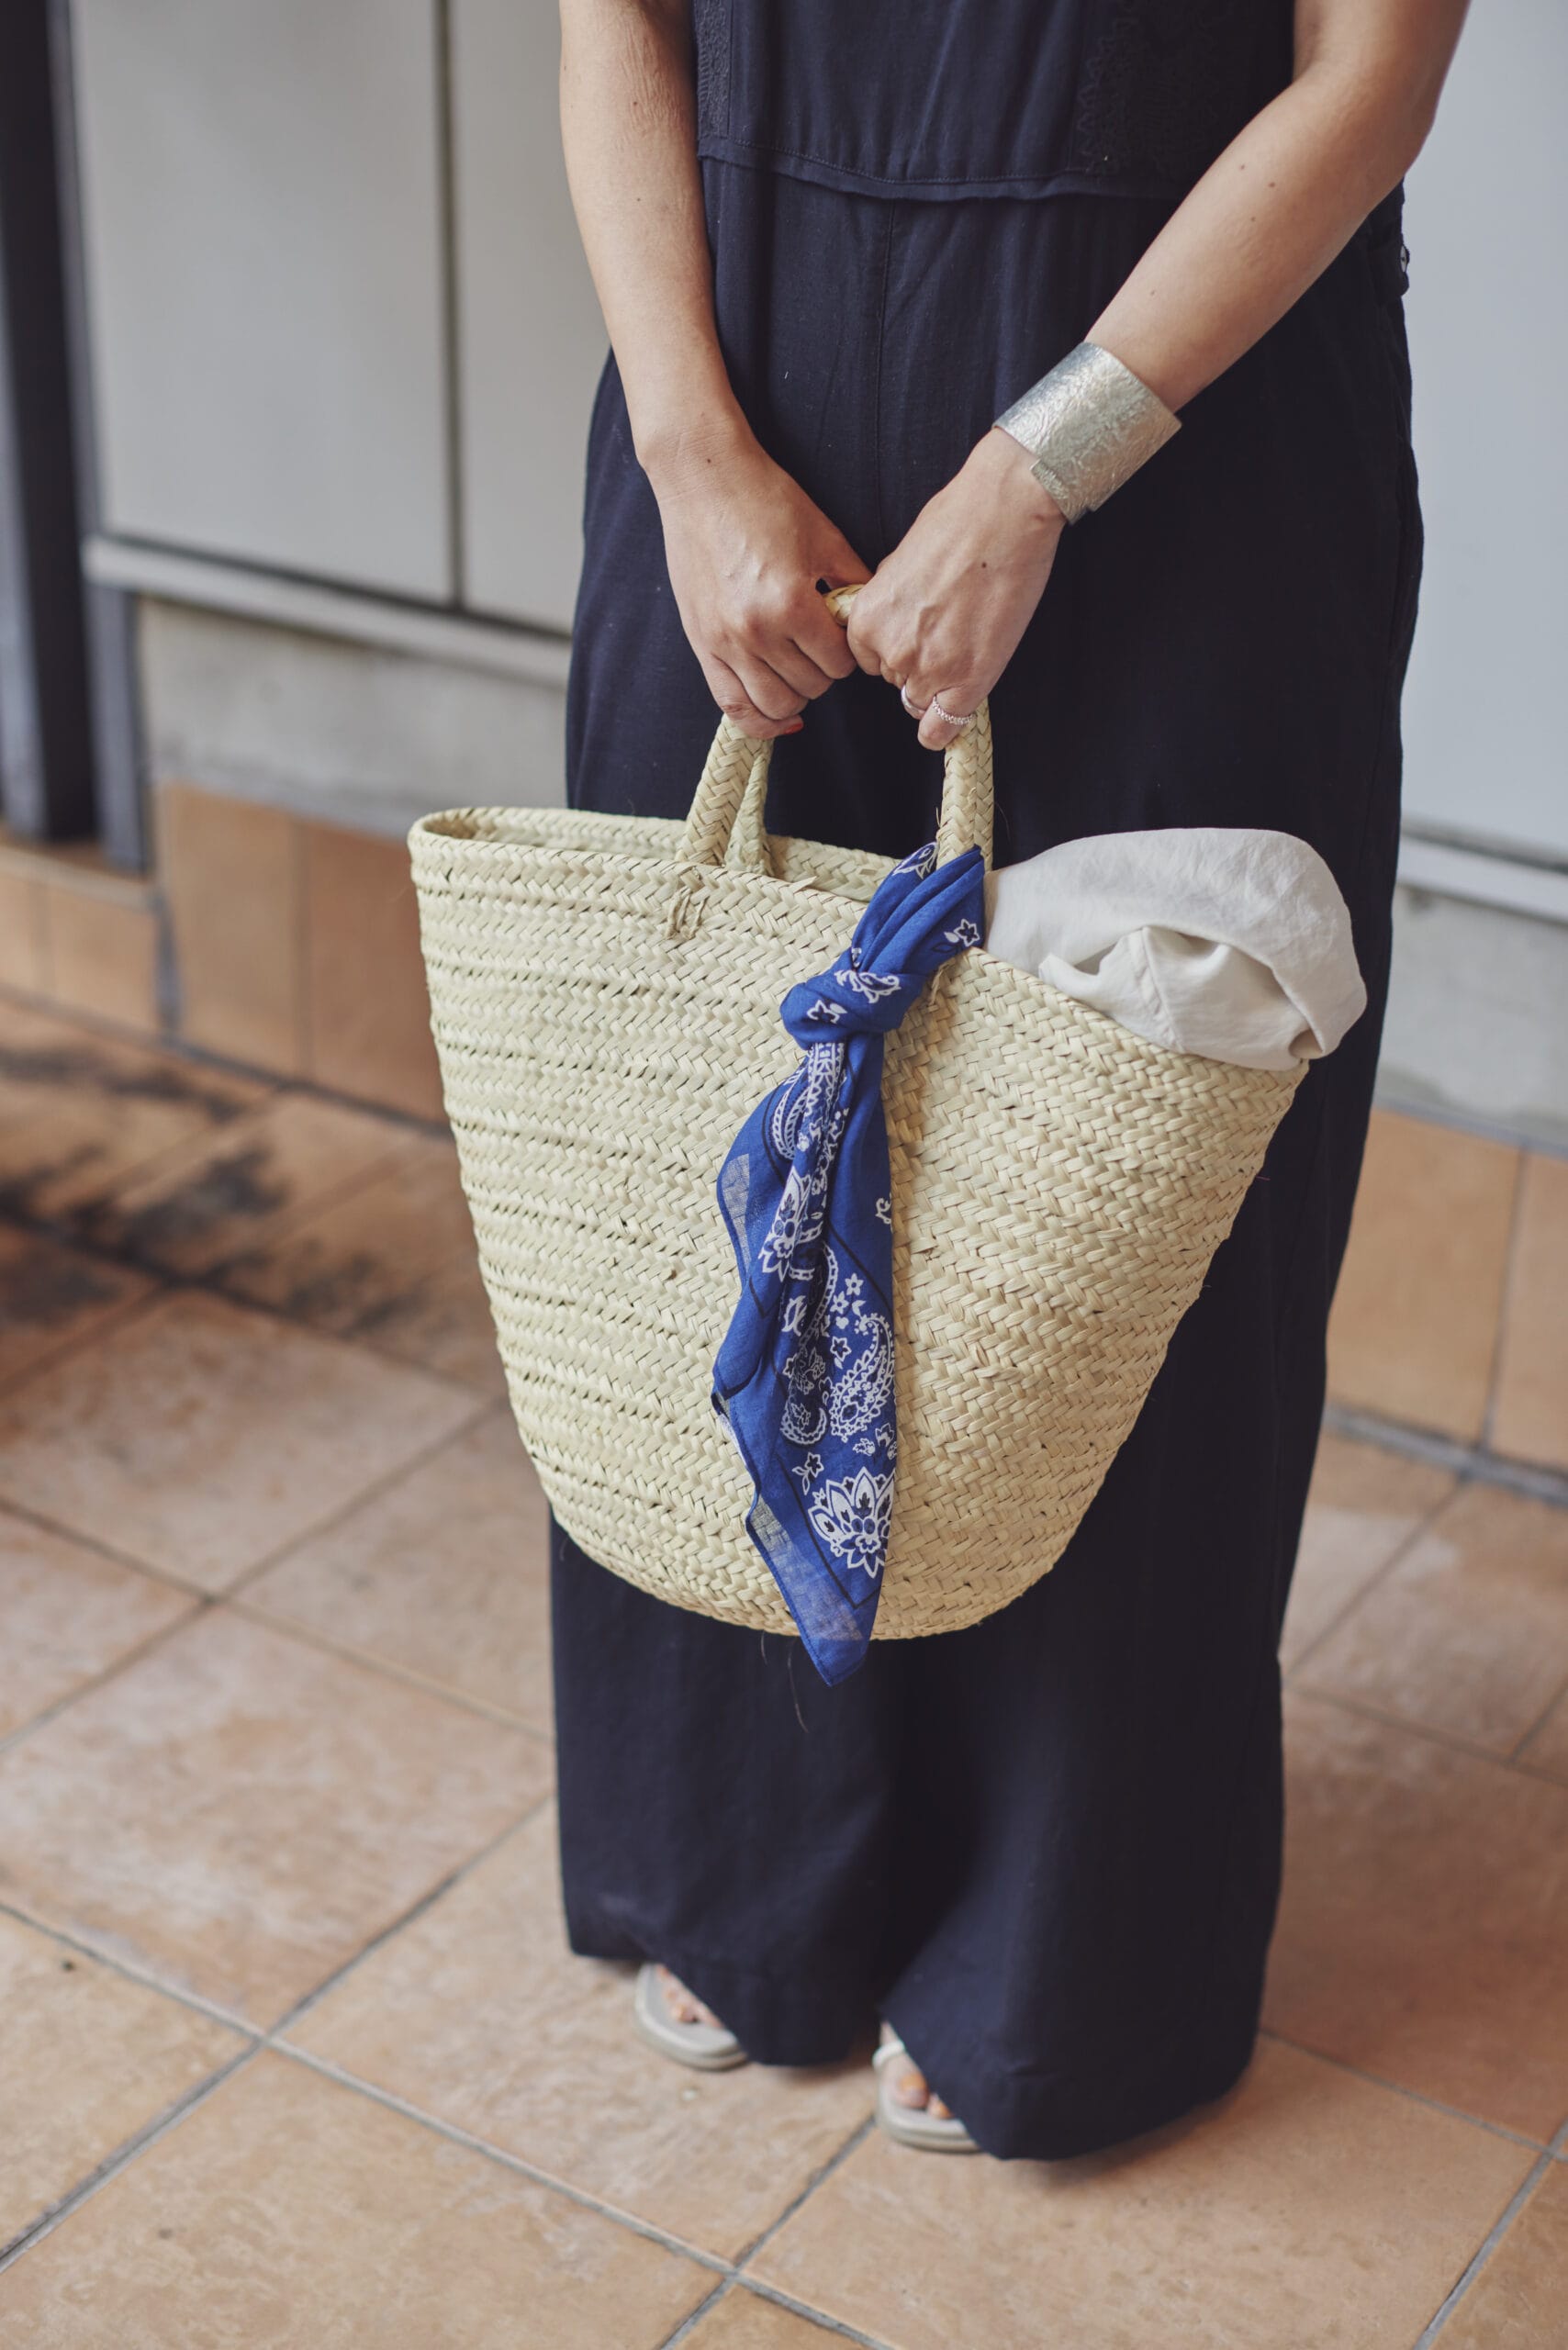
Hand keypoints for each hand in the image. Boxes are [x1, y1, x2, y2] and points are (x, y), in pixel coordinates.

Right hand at [648, 417, 870, 738]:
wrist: (703, 480)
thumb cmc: (765, 500)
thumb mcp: (824, 536)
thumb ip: (852, 582)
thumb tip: (873, 617)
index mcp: (791, 603)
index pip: (839, 661)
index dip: (849, 653)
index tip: (843, 635)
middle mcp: (756, 631)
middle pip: (810, 686)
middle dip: (824, 671)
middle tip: (821, 647)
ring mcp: (725, 642)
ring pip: (774, 705)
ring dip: (796, 696)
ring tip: (800, 672)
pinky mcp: (702, 644)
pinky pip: (732, 705)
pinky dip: (758, 720)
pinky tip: (777, 715)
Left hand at [845, 429, 1065, 749]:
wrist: (1002, 514)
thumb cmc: (955, 524)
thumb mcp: (898, 564)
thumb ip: (889, 605)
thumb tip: (894, 622)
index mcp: (865, 621)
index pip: (868, 661)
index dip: (894, 649)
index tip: (918, 635)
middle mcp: (890, 651)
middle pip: (896, 680)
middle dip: (919, 663)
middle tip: (951, 632)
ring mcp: (929, 670)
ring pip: (920, 702)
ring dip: (939, 686)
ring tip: (966, 647)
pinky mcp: (967, 682)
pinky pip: (942, 730)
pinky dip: (945, 727)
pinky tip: (954, 710)